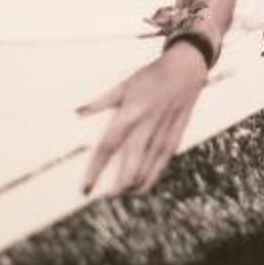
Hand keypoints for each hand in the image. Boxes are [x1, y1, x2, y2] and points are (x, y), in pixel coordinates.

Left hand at [78, 45, 212, 197]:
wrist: (185, 69)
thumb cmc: (151, 76)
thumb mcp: (123, 85)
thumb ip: (101, 102)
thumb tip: (78, 113)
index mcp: (129, 113)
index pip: (108, 147)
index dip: (96, 170)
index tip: (86, 187)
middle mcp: (146, 127)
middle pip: (129, 166)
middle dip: (117, 186)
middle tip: (105, 195)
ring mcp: (163, 134)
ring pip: (147, 170)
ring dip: (133, 185)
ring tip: (121, 194)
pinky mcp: (176, 137)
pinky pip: (162, 164)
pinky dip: (152, 177)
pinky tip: (142, 185)